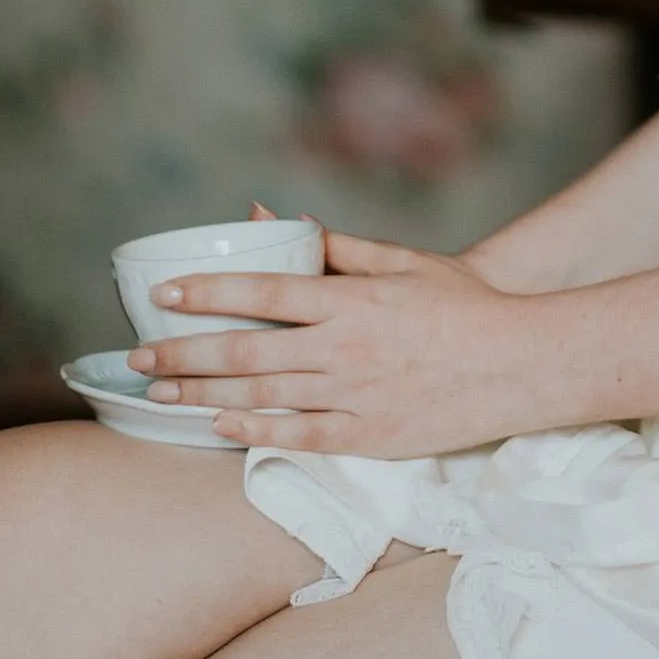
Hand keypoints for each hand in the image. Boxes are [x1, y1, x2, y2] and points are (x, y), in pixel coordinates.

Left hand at [127, 227, 530, 456]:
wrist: (520, 364)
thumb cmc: (466, 306)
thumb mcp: (406, 262)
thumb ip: (342, 246)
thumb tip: (291, 221)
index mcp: (352, 299)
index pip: (263, 290)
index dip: (208, 292)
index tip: (165, 292)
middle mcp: (344, 348)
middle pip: (245, 351)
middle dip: (183, 352)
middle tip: (138, 353)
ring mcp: (353, 397)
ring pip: (260, 397)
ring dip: (202, 395)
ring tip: (160, 391)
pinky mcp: (367, 438)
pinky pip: (297, 436)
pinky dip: (253, 432)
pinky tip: (218, 427)